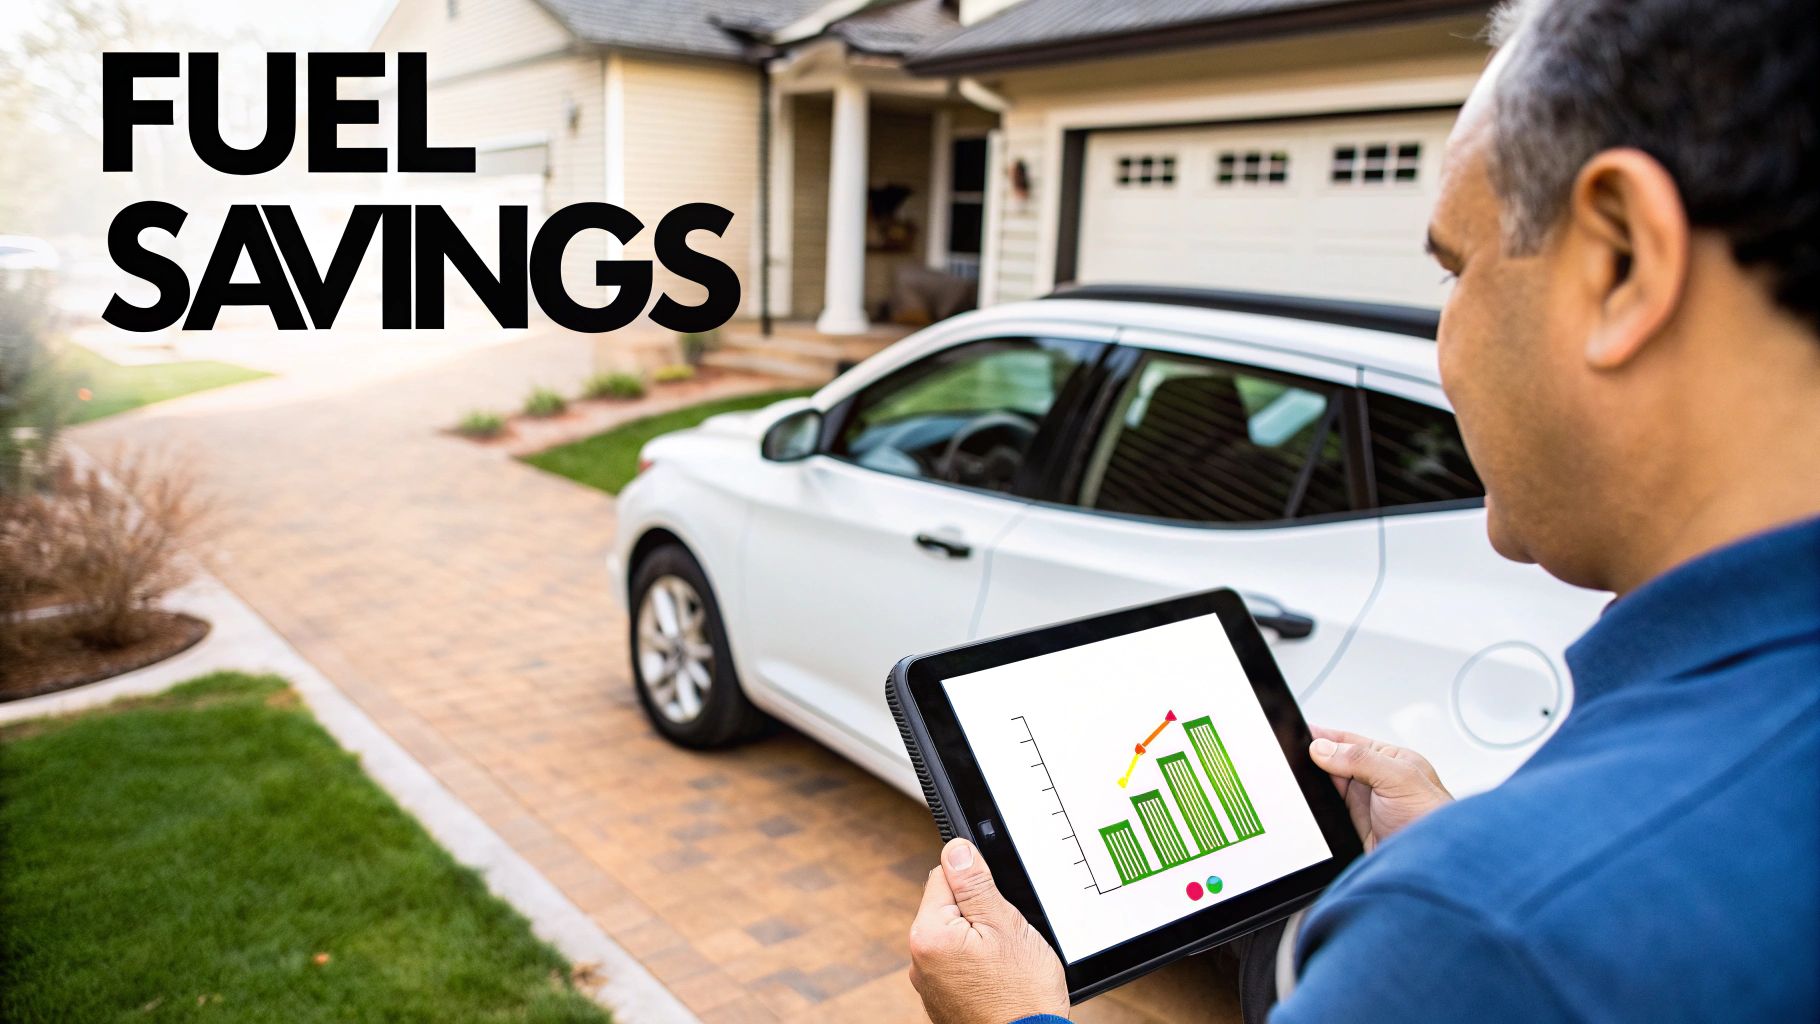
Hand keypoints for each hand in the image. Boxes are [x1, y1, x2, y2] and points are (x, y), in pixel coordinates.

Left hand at [908, 837, 1068, 1023]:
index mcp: (928, 935)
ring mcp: (930, 982)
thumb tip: (956, 849)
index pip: (944, 876)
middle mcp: (920, 960)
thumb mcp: (1005, 925)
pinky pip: (960, 964)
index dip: (977, 883)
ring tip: (1005, 962)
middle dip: (980, 912)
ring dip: (981, 939)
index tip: (997, 902)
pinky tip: (1000, 979)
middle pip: (949, 907)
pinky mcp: (943, 998)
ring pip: (958, 936)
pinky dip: (979, 965)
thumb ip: (975, 884)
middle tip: (1006, 937)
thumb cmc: (1021, 997)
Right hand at [1308, 726, 1451, 851]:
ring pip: (1328, 786)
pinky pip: (1326, 810)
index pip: (1350, 741)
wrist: (1430, 867)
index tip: (1301, 734)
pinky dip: (1315, 807)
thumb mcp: (1400, 778)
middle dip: (1315, 760)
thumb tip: (1323, 749)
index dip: (1325, 736)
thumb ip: (1361, 759)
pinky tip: (1309, 805)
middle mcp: (1375, 779)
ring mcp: (1363, 803)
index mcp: (1390, 759)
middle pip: (1334, 762)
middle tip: (1294, 759)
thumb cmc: (1433, 821)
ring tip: (1300, 782)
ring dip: (1315, 785)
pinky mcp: (1352, 825)